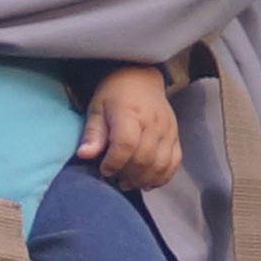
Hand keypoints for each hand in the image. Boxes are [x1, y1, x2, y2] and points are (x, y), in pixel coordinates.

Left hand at [81, 65, 184, 193]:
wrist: (140, 78)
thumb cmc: (114, 95)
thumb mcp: (97, 108)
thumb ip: (92, 133)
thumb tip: (84, 155)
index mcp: (130, 112)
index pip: (126, 144)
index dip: (114, 162)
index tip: (103, 169)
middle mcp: (153, 122)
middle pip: (144, 158)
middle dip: (127, 174)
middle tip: (114, 178)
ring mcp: (168, 130)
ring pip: (160, 164)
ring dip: (143, 179)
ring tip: (128, 182)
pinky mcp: (175, 136)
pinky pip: (174, 162)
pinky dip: (161, 177)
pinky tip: (147, 182)